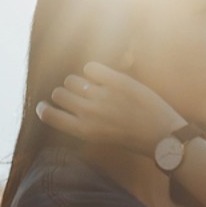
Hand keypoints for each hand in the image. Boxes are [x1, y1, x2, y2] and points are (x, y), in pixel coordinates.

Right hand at [36, 61, 188, 155]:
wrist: (162, 136)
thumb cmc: (132, 139)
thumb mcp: (101, 138)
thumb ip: (83, 123)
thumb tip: (67, 104)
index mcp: (84, 131)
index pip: (49, 116)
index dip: (44, 109)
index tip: (44, 106)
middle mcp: (89, 113)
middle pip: (59, 93)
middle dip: (64, 94)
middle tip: (75, 96)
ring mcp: (102, 95)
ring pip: (72, 80)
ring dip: (77, 82)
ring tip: (89, 86)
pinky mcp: (117, 81)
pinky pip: (90, 67)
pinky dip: (92, 70)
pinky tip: (101, 77)